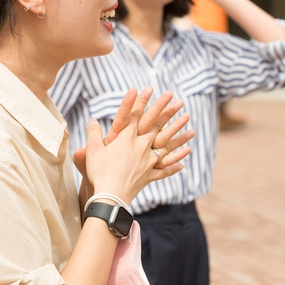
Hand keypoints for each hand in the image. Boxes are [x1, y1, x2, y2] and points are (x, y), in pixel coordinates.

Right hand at [80, 88, 193, 204]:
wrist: (110, 196)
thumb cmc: (99, 171)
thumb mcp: (92, 150)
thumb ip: (93, 133)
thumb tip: (92, 119)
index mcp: (126, 137)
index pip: (136, 114)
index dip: (142, 100)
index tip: (150, 88)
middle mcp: (141, 146)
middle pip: (157, 125)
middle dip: (168, 112)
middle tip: (179, 101)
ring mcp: (148, 161)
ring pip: (167, 146)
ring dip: (180, 136)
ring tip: (192, 128)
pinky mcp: (150, 175)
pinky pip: (165, 169)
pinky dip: (174, 164)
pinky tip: (184, 160)